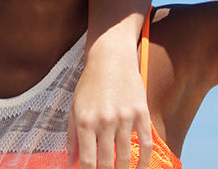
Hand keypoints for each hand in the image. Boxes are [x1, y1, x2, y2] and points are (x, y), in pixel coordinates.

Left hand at [69, 39, 152, 168]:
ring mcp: (125, 118)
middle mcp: (104, 121)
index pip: (87, 160)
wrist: (111, 59)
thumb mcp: (74, 108)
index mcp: (85, 121)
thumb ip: (72, 136)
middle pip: (106, 161)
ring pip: (126, 156)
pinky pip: (146, 143)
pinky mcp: (142, 113)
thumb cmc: (89, 85)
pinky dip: (144, 161)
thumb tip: (71, 162)